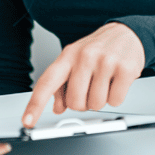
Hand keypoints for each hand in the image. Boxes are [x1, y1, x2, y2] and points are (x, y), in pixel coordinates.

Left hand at [22, 22, 145, 127]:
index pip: (47, 82)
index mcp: (68, 55)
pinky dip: (116, 97)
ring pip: (96, 104)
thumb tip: (58, 107)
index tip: (27, 121)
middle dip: (83, 103)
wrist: (127, 33)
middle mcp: (85, 56)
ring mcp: (105, 62)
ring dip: (101, 100)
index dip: (35, 104)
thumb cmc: (98, 49)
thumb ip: (63, 85)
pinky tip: (116, 82)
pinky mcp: (125, 69)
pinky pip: (115, 101)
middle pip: (75, 102)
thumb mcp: (75, 60)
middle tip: (90, 89)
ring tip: (105, 82)